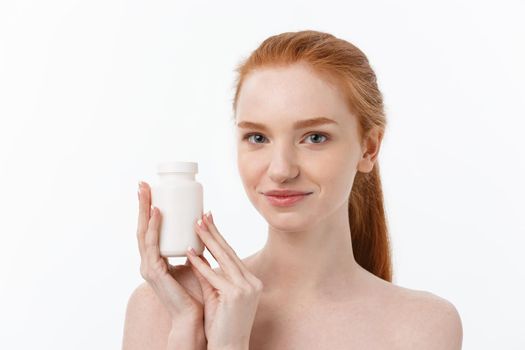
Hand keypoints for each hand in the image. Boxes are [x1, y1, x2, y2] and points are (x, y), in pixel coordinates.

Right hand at [136, 181, 204, 332]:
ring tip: (146, 191)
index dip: (148, 209)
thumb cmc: (196, 291)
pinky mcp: (154, 272)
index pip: (149, 229)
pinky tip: (157, 212)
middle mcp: (148, 261)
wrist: (195, 317)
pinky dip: (154, 227)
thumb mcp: (194, 262)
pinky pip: (152, 244)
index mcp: (156, 259)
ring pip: (143, 232)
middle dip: (141, 204)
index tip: (150, 189)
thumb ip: (194, 247)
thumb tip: (204, 225)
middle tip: (142, 183)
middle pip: (142, 227)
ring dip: (145, 210)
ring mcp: (148, 267)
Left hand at [185, 211, 263, 349]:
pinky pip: (214, 276)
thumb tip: (199, 259)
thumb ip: (211, 278)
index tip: (209, 221)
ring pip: (223, 259)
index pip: (232, 254)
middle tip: (201, 215)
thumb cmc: (223, 325)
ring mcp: (245, 288)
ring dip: (207, 240)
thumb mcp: (218, 296)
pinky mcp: (235, 295)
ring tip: (195, 225)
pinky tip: (190, 252)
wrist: (229, 347)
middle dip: (213, 232)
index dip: (219, 237)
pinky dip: (201, 264)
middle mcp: (252, 282)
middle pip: (229, 251)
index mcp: (251, 281)